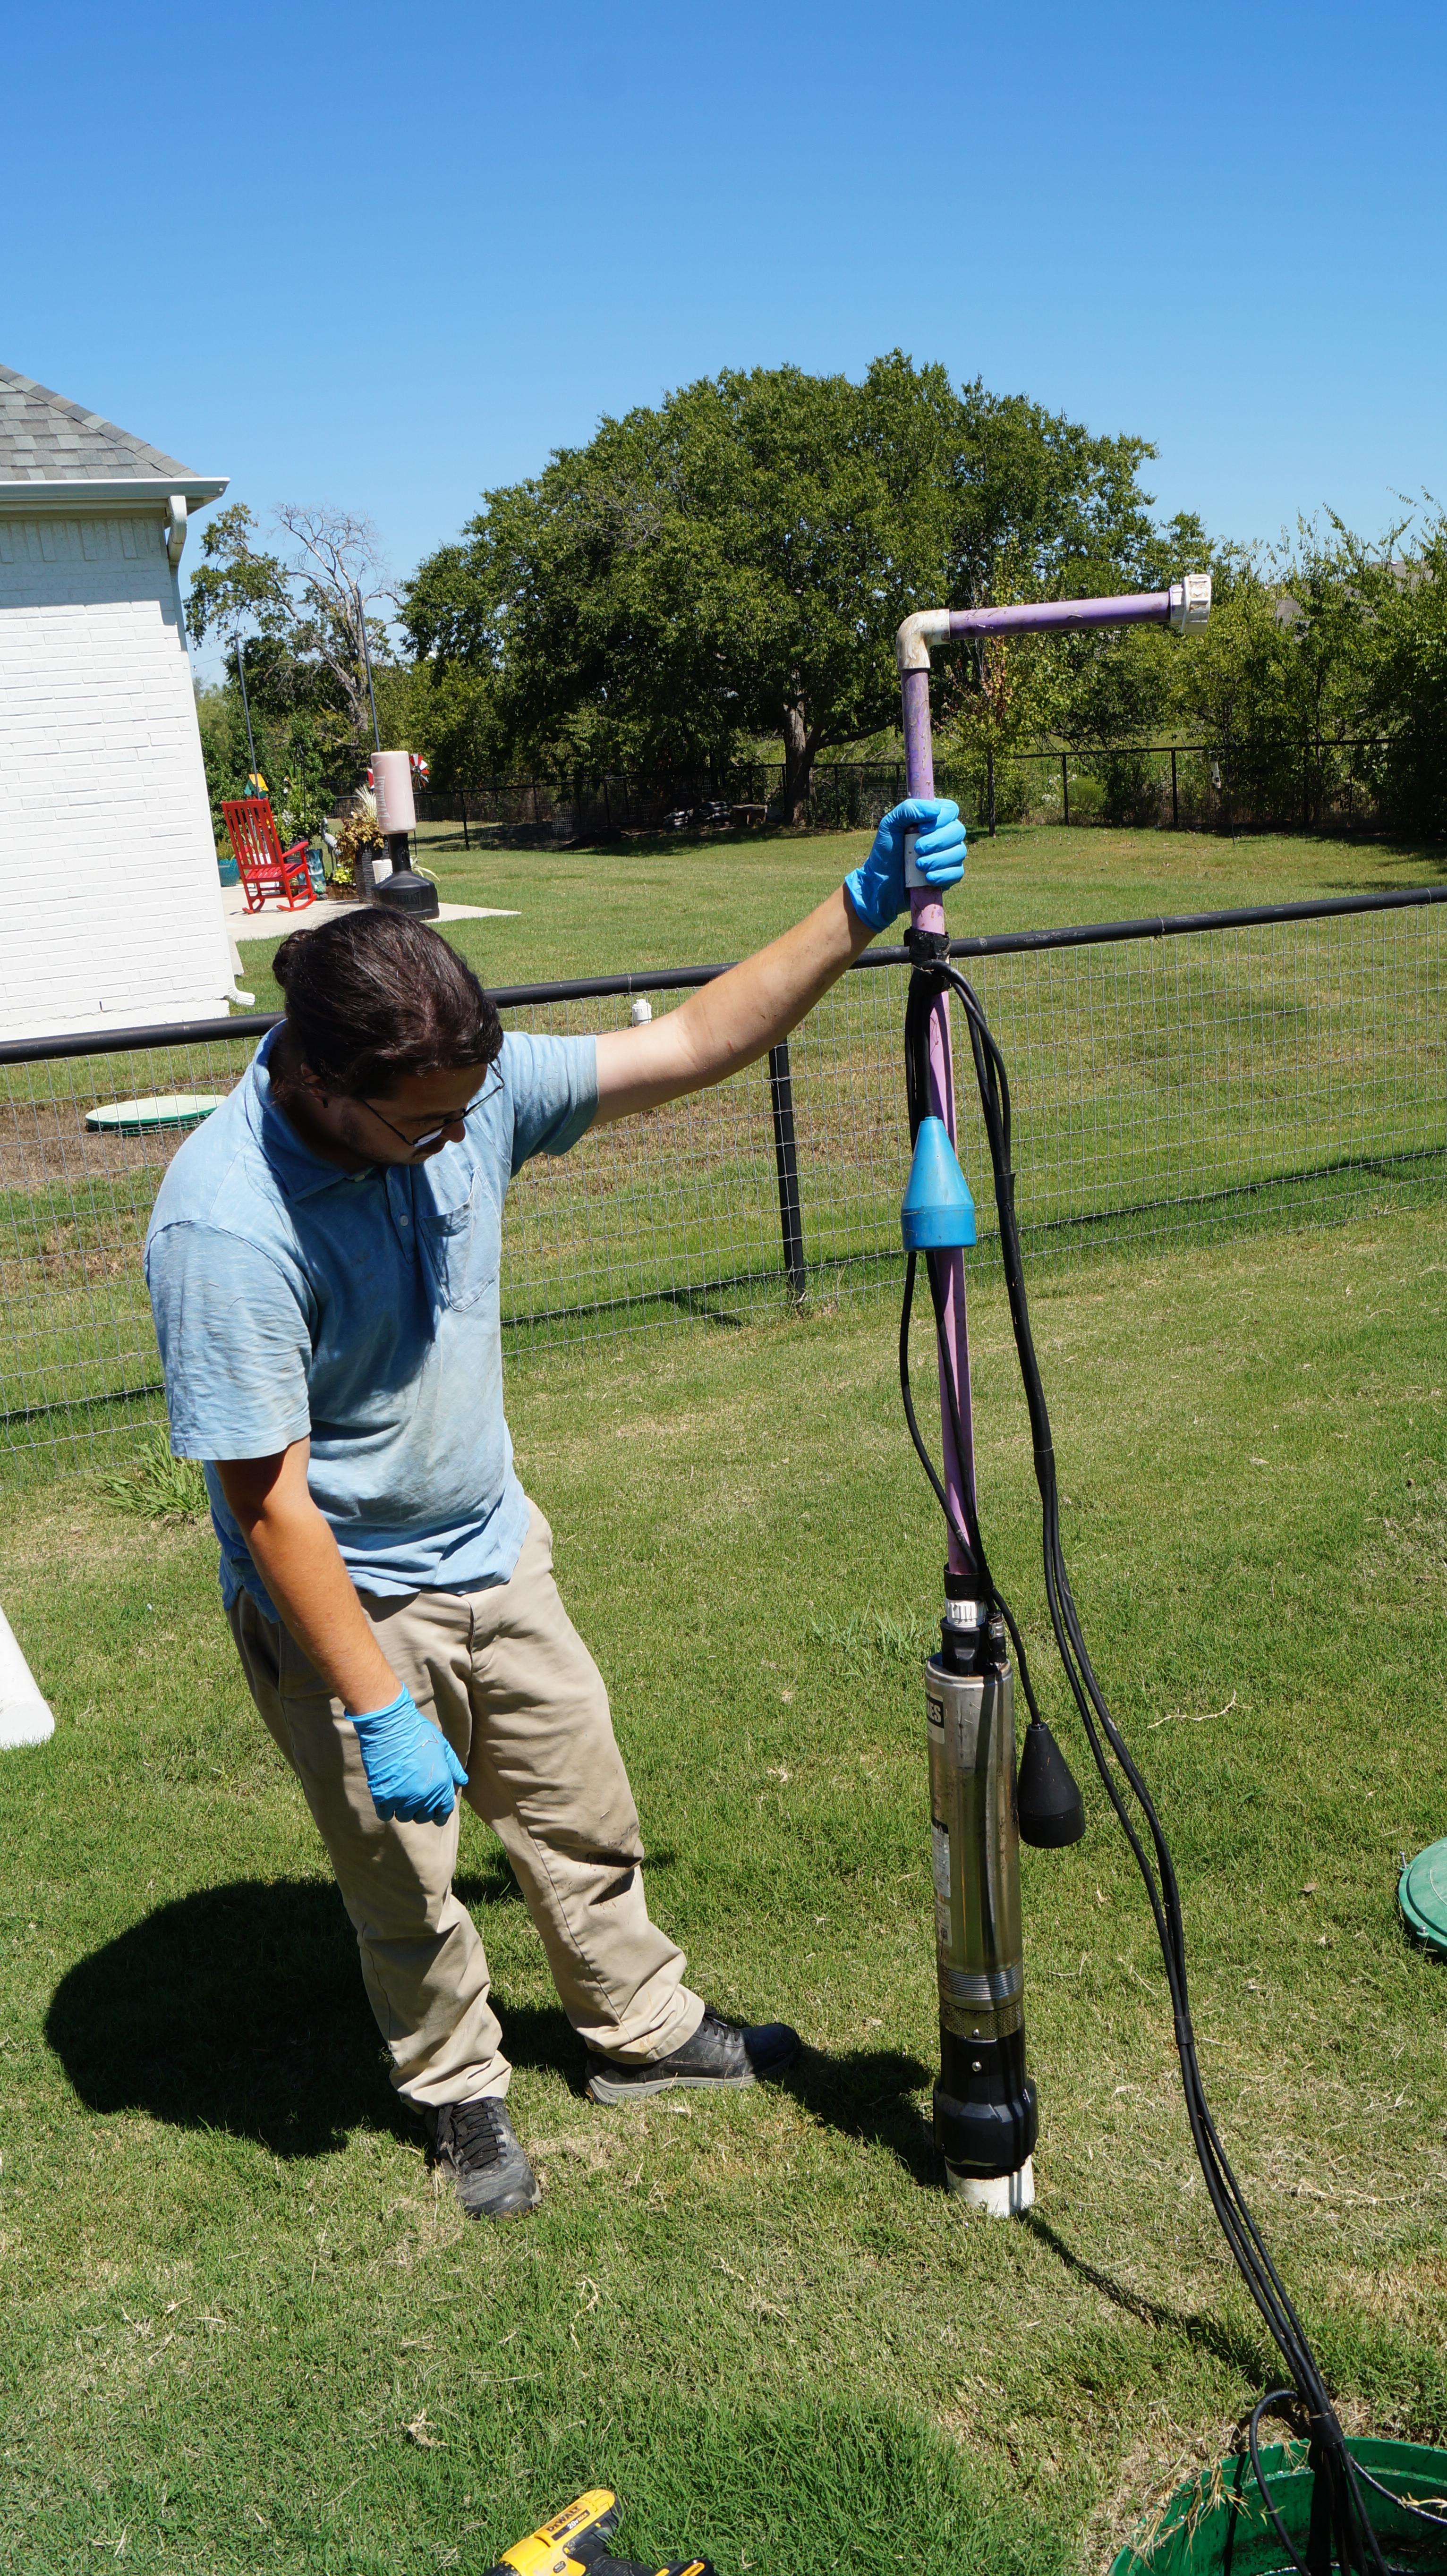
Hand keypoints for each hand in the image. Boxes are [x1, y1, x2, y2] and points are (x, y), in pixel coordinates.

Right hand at [350, 1688, 467, 1824]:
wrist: (391, 1725)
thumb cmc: (418, 1732)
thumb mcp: (443, 1747)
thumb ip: (453, 1767)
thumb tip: (463, 1780)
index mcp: (442, 1784)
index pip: (443, 1812)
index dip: (439, 1814)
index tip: (434, 1813)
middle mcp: (425, 1795)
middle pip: (423, 1817)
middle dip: (420, 1810)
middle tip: (414, 1798)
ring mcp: (403, 1797)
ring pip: (404, 1817)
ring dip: (402, 1809)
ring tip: (400, 1796)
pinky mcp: (384, 1796)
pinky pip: (385, 1814)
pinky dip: (386, 1809)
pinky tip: (386, 1798)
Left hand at [844, 798, 964, 933]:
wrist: (881, 882)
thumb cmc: (886, 851)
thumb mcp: (890, 825)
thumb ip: (908, 810)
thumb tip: (935, 810)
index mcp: (933, 818)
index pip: (950, 810)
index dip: (941, 818)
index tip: (921, 829)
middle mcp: (945, 835)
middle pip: (958, 830)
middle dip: (938, 840)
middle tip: (917, 849)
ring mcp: (949, 855)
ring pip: (960, 852)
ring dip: (938, 859)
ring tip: (918, 865)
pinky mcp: (949, 875)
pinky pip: (958, 873)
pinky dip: (943, 875)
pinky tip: (927, 878)